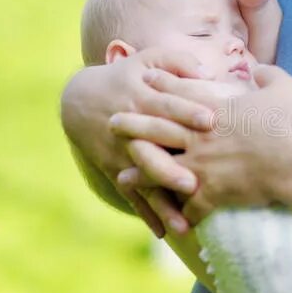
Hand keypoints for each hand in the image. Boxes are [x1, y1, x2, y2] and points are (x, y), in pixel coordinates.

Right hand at [61, 47, 214, 235]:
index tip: (211, 120)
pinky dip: (146, 214)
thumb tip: (210, 73)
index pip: (167, 104)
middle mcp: (131, 129)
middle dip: (171, 167)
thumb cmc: (128, 75)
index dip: (187, 111)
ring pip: (143, 181)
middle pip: (151, 149)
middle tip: (194, 184)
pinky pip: (132, 195)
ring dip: (161, 203)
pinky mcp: (116, 172)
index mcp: (142, 97)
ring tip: (183, 225)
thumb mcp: (149, 59)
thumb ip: (179, 62)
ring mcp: (122, 154)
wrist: (80, 99)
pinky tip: (163, 233)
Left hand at [110, 65, 291, 224]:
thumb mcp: (284, 88)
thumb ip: (269, 76)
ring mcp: (202, 165)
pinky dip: (176, 214)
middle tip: (112, 121)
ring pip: (160, 170)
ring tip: (120, 176)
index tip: (145, 79)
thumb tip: (262, 69)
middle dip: (132, 125)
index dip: (162, 85)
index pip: (181, 93)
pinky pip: (186, 206)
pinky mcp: (210, 193)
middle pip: (157, 128)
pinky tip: (168, 220)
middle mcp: (201, 135)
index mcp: (216, 109)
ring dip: (139, 174)